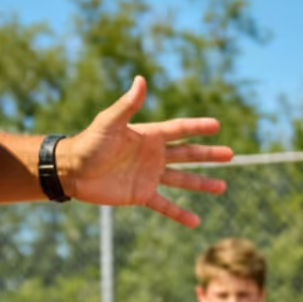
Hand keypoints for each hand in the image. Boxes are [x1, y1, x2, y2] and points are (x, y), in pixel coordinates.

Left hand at [57, 76, 232, 225]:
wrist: (72, 171)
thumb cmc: (89, 143)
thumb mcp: (109, 122)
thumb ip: (127, 105)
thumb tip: (140, 80)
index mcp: (149, 136)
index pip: (179, 130)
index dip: (198, 127)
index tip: (217, 126)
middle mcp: (153, 155)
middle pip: (187, 154)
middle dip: (209, 155)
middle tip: (231, 155)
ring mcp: (149, 176)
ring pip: (182, 180)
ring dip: (202, 184)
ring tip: (223, 187)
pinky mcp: (141, 194)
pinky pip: (165, 204)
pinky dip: (179, 213)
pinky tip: (195, 221)